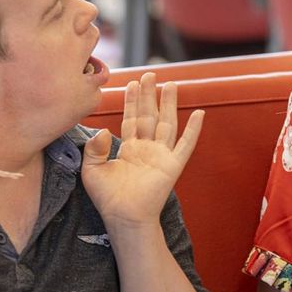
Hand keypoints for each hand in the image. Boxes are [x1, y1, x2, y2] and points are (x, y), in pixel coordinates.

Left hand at [82, 73, 202, 227]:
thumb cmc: (108, 199)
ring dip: (169, 104)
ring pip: (167, 123)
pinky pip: (186, 144)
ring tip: (171, 84)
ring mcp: (161, 156)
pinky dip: (194, 130)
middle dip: (149, 95)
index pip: (131, 119)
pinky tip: (199, 114)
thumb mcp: (91, 170)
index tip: (132, 83)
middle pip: (150, 115)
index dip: (131, 101)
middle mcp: (147, 149)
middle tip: (150, 74)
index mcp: (129, 149)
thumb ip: (94, 148)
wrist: (124, 217)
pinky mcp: (173, 165)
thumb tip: (104, 129)